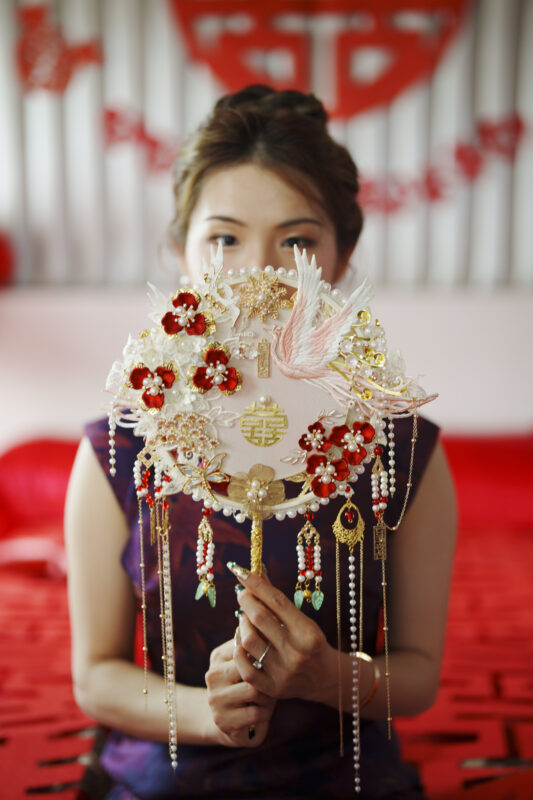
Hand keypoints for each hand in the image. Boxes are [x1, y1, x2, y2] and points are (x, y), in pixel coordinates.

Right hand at [205, 639, 276, 747]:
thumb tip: (277, 627)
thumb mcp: (250, 665)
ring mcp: (215, 699)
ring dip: (267, 697)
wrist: (230, 723)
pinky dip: (264, 713)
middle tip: (273, 684)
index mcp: (218, 657)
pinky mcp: (223, 720)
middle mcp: (212, 675)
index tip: (273, 663)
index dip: (265, 656)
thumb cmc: (248, 688)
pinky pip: (255, 713)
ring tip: (267, 699)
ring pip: (254, 691)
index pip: (247, 647)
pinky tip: (262, 713)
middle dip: (267, 678)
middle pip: (251, 669)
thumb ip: (257, 649)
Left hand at [229, 564, 336, 704]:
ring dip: (242, 625)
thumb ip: (278, 600)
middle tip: (242, 594)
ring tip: (244, 619)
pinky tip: (240, 642)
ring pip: (249, 641)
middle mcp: (297, 652)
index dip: (257, 584)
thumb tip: (257, 573)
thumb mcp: (302, 619)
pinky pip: (246, 668)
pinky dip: (239, 652)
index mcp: (308, 632)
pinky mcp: (273, 689)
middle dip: (246, 601)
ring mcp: (284, 672)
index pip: (277, 601)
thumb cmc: (311, 642)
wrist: (326, 678)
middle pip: (260, 619)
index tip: (242, 572)